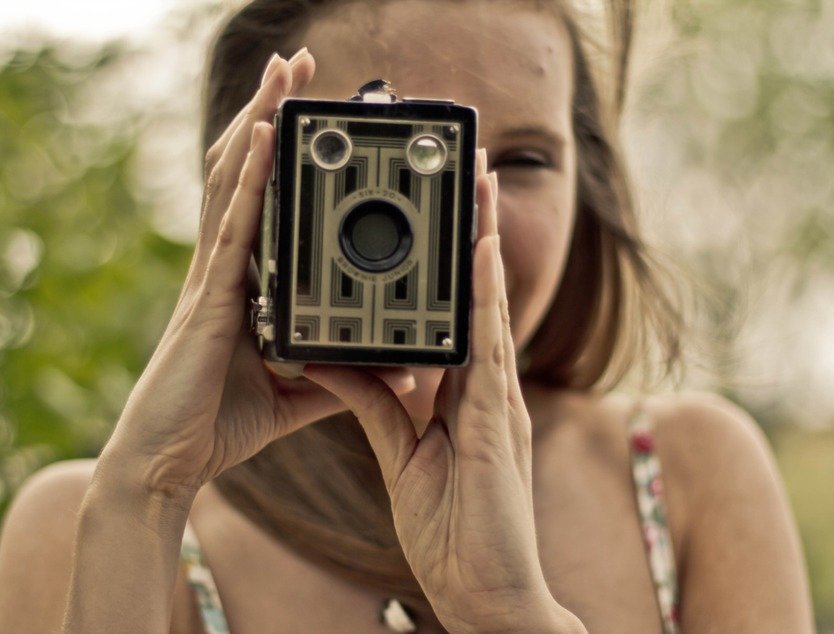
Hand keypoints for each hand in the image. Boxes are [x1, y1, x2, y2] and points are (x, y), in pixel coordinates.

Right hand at [101, 50, 413, 498]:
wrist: (168, 462)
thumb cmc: (220, 425)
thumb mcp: (298, 394)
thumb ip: (341, 377)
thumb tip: (393, 371)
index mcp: (245, 287)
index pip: (264, 201)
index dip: (278, 153)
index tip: (305, 114)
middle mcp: (227, 269)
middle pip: (246, 174)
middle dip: (269, 114)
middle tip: (298, 65)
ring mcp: (214, 277)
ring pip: (235, 182)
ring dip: (259, 122)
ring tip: (284, 73)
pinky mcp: (210, 297)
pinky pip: (234, 226)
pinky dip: (248, 179)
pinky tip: (262, 137)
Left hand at [304, 153, 569, 631]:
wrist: (486, 590)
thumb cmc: (453, 529)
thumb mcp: (400, 452)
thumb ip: (373, 402)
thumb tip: (335, 361)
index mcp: (467, 396)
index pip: (458, 314)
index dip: (453, 261)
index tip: (443, 213)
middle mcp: (488, 389)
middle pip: (478, 296)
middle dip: (474, 232)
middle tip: (466, 172)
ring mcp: (498, 402)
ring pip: (489, 307)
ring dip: (483, 244)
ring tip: (475, 187)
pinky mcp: (497, 422)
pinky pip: (489, 348)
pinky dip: (485, 298)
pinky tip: (480, 253)